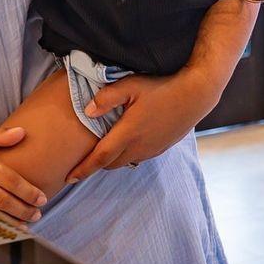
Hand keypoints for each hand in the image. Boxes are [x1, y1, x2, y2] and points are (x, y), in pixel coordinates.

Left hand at [65, 70, 223, 183]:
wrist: (195, 95)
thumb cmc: (161, 87)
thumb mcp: (130, 85)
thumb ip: (106, 98)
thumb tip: (87, 111)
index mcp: (128, 133)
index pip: (100, 157)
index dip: (83, 169)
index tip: (68, 177)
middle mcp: (139, 146)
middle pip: (110, 164)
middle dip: (94, 166)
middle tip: (78, 164)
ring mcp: (150, 150)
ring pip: (123, 162)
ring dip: (109, 161)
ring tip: (97, 154)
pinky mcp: (159, 149)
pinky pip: (136, 158)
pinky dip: (124, 156)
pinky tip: (121, 144)